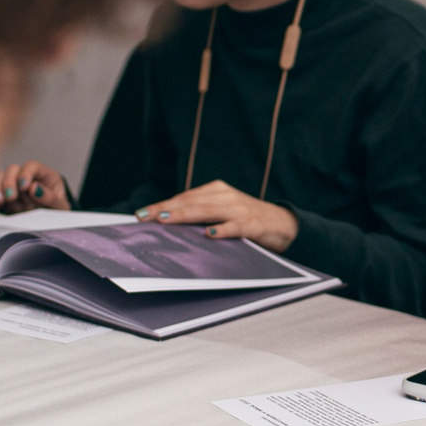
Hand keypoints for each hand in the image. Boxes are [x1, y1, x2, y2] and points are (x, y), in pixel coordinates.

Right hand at [0, 160, 69, 211]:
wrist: (54, 222)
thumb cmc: (59, 211)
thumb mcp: (61, 206)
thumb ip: (50, 197)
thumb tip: (34, 188)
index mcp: (44, 175)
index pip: (32, 166)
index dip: (26, 174)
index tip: (24, 187)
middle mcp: (27, 177)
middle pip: (12, 170)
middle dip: (9, 183)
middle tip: (11, 197)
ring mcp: (14, 187)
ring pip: (0, 179)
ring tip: (0, 202)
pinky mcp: (5, 199)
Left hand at [136, 179, 299, 250]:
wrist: (283, 224)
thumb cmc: (247, 219)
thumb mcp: (223, 211)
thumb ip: (201, 215)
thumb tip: (168, 224)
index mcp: (217, 191)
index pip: (184, 197)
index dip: (162, 205)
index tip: (141, 214)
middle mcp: (226, 196)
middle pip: (191, 202)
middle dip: (166, 210)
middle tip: (146, 218)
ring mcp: (239, 209)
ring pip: (207, 211)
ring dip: (185, 215)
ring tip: (166, 221)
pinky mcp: (252, 224)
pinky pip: (235, 226)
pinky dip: (222, 230)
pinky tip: (210, 234)